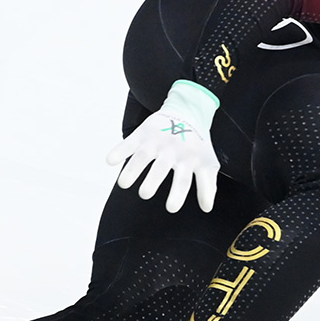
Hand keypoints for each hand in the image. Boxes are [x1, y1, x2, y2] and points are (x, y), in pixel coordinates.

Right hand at [106, 80, 220, 212]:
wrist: (188, 112)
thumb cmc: (197, 146)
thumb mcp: (208, 163)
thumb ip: (208, 186)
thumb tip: (206, 208)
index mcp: (189, 161)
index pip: (184, 180)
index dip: (178, 194)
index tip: (171, 208)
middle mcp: (172, 151)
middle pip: (161, 168)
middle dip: (152, 181)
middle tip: (145, 194)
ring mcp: (157, 142)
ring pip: (142, 157)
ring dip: (132, 170)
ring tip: (124, 184)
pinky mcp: (143, 133)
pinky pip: (129, 142)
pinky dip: (119, 150)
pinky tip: (111, 160)